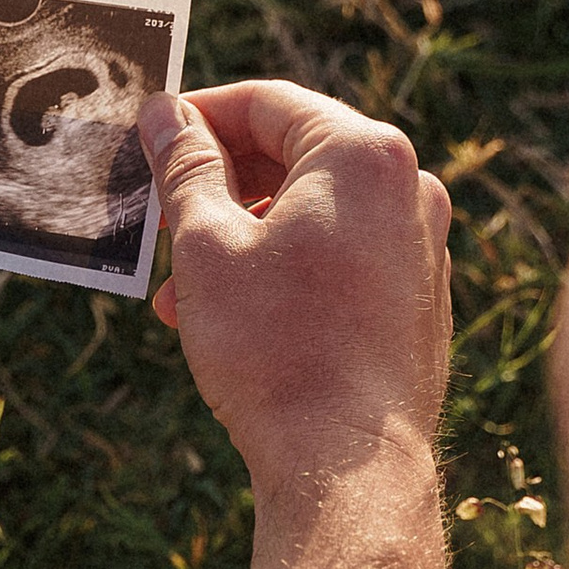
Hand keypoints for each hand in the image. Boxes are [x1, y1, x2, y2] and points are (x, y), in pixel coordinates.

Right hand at [141, 85, 453, 568]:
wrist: (349, 466)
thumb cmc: (276, 349)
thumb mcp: (207, 246)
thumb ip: (184, 168)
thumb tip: (165, 116)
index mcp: (363, 153)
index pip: (267, 102)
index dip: (196, 118)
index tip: (147, 143)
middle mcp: (408, 187)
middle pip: (295, 155)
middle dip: (217, 186)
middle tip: (157, 222)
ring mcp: (421, 246)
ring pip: (312, 214)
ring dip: (241, 237)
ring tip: (180, 293)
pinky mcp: (417, 300)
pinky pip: (340, 258)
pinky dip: (283, 270)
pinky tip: (232, 319)